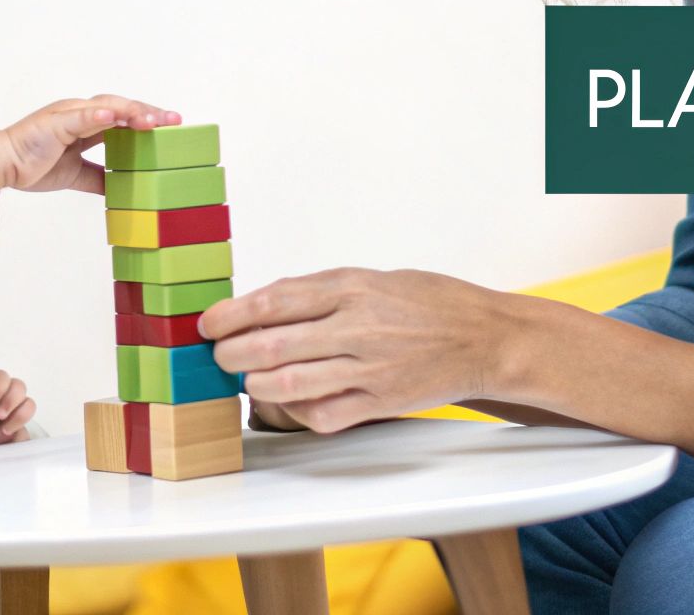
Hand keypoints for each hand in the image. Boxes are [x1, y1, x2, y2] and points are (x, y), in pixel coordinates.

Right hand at [0, 95, 178, 192]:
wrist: (2, 166)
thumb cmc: (32, 165)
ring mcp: (68, 115)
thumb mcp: (75, 175)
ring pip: (107, 107)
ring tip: (153, 121)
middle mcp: (80, 114)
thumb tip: (118, 187)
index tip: (171, 126)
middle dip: (149, 113)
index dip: (146, 120)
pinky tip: (113, 116)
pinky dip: (96, 115)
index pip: (123, 117)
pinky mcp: (55, 122)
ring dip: (131, 112)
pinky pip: (78, 117)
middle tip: (175, 121)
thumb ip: (97, 177)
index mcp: (85, 124)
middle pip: (122, 107)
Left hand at [201, 268, 514, 433]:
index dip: (232, 314)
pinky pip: (324, 415)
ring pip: (290, 383)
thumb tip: (266, 304)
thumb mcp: (375, 279)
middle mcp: (357, 327)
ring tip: (249, 379)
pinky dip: (298, 412)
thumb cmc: (429, 303)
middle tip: (219, 357)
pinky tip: (293, 402)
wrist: (485, 338)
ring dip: (257, 384)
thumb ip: (323, 292)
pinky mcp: (381, 402)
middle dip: (232, 353)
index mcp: (352, 288)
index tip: (208, 324)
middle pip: (273, 343)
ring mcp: (369, 368)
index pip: (275, 300)